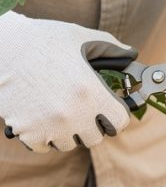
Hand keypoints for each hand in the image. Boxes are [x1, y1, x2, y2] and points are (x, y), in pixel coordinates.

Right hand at [0, 13, 136, 152]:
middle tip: (84, 110)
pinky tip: (43, 120)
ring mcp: (49, 126)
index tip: (110, 109)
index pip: (119, 123)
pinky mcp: (26, 131)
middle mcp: (73, 114)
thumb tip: (132, 55)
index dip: (117, 115)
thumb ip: (113, 50)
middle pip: (95, 137)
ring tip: (62, 113)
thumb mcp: (84, 38)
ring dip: (68, 133)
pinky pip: (43, 147)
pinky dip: (44, 137)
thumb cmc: (44, 40)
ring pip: (69, 144)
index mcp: (92, 93)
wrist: (3, 47)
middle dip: (93, 125)